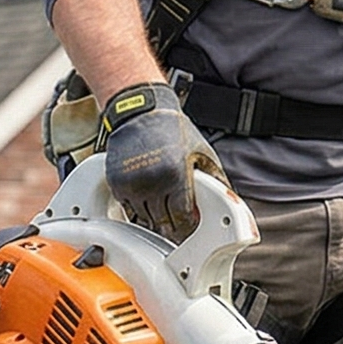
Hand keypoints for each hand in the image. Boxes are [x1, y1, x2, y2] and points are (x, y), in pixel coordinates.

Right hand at [98, 82, 226, 239]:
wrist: (142, 112)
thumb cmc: (176, 132)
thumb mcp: (203, 154)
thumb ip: (215, 181)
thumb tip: (226, 204)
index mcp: (176, 175)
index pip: (182, 217)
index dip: (187, 227)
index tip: (189, 230)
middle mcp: (152, 181)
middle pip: (161, 222)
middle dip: (171, 227)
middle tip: (177, 229)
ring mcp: (131, 182)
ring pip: (142, 219)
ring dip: (153, 221)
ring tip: (163, 217)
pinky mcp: (116, 181)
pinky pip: (127, 208)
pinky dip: (137, 211)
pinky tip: (147, 206)